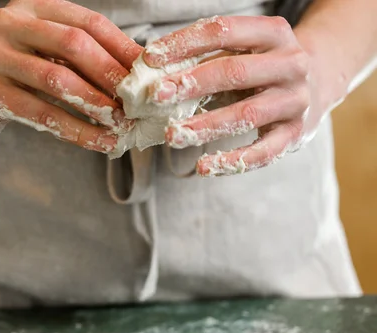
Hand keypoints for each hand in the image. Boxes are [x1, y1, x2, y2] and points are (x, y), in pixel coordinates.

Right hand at [0, 0, 140, 153]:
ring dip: (96, 104)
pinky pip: (42, 114)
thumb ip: (78, 54)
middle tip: (137, 99)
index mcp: (32, 8)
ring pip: (57, 81)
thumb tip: (134, 72)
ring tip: (122, 123)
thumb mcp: (42, 50)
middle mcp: (10, 25)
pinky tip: (98, 142)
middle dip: (110, 74)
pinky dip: (76, 131)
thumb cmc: (13, 69)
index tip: (147, 70)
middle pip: (73, 45)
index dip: (120, 46)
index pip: (87, 22)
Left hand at [143, 15, 314, 175]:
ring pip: (246, 113)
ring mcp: (295, 100)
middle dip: (191, 84)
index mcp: (273, 33)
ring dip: (205, 126)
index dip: (184, 42)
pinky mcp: (296, 133)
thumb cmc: (263, 65)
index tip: (150, 57)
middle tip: (156, 96)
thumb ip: (207, 57)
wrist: (318, 83)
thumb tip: (153, 71)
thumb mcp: (244, 50)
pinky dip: (233, 161)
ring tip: (173, 135)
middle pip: (234, 72)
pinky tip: (204, 166)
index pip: (223, 31)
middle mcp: (290, 64)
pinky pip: (264, 152)